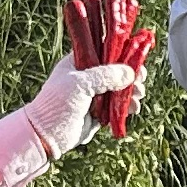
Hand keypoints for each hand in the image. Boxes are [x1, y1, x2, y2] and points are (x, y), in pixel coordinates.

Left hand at [22, 51, 148, 153]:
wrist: (46, 135)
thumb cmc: (57, 104)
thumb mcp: (80, 84)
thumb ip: (105, 76)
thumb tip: (130, 73)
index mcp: (79, 61)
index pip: (105, 50)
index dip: (123, 54)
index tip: (137, 61)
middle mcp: (88, 76)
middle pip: (117, 70)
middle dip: (132, 75)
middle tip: (140, 81)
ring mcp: (94, 94)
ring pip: (120, 88)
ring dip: (132, 92)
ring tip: (137, 98)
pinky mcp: (99, 112)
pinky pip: (118, 106)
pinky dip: (127, 106)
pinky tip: (133, 109)